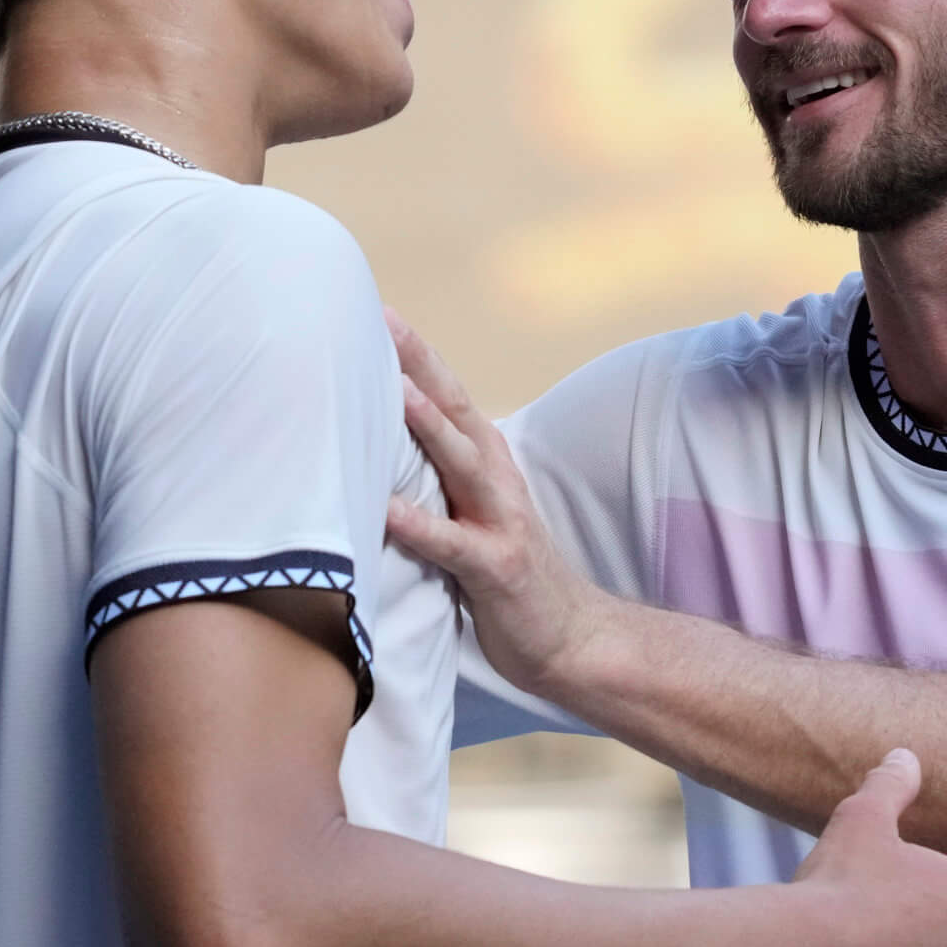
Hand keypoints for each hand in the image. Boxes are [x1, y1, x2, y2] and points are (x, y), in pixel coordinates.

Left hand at [384, 310, 608, 699]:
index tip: (375, 310)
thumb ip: (437, 475)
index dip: (415, 352)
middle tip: (381, 322)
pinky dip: (422, 525)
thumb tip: (377, 442)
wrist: (571, 636)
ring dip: (429, 427)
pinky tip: (388, 512)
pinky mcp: (499, 568)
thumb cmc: (506, 571)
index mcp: (487, 462)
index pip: (447, 394)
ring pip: (462, 464)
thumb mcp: (471, 510)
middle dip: (419, 364)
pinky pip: (455, 544)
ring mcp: (502, 521)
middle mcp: (497, 480)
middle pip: (456, 409)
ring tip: (394, 392)